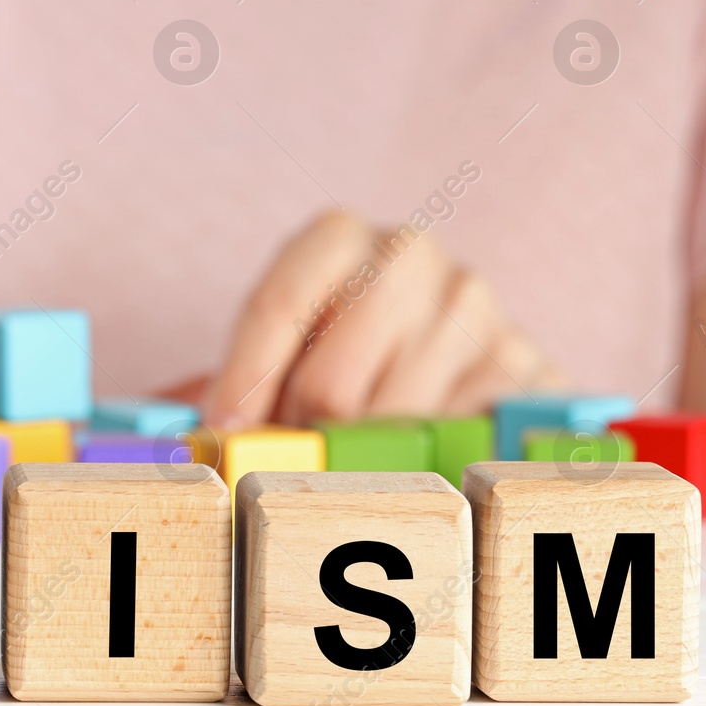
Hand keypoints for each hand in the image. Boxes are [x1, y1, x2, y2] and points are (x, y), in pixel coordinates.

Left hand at [201, 210, 566, 428]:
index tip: (226, 436)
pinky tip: (424, 460)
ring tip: (360, 455)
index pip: (277, 304)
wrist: (455, 360)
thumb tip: (176, 435)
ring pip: (393, 425)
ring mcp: (476, 305)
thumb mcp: (279, 354)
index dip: (244, 381)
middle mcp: (410, 253)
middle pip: (331, 381)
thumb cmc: (337, 357)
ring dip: (365, 460)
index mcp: (336, 237)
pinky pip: (460, 445)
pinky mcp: (529, 365)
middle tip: (303, 453)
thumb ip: (227, 387)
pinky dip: (432, 468)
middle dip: (306, 435)